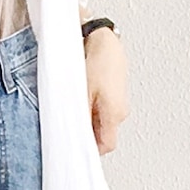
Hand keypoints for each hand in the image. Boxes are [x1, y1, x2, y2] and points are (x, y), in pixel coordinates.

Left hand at [83, 27, 129, 154]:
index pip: (106, 147)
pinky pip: (103, 110)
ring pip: (102, 122)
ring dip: (87, 120)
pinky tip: (81, 98)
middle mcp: (121, 111)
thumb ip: (79, 119)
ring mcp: (119, 102)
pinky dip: (91, 109)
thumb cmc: (95, 61)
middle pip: (103, 135)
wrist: (102, 38)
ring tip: (74, 108)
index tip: (75, 148)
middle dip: (86, 134)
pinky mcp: (115, 94)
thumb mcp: (81, 93)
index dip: (90, 151)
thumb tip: (73, 137)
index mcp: (115, 114)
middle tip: (69, 127)